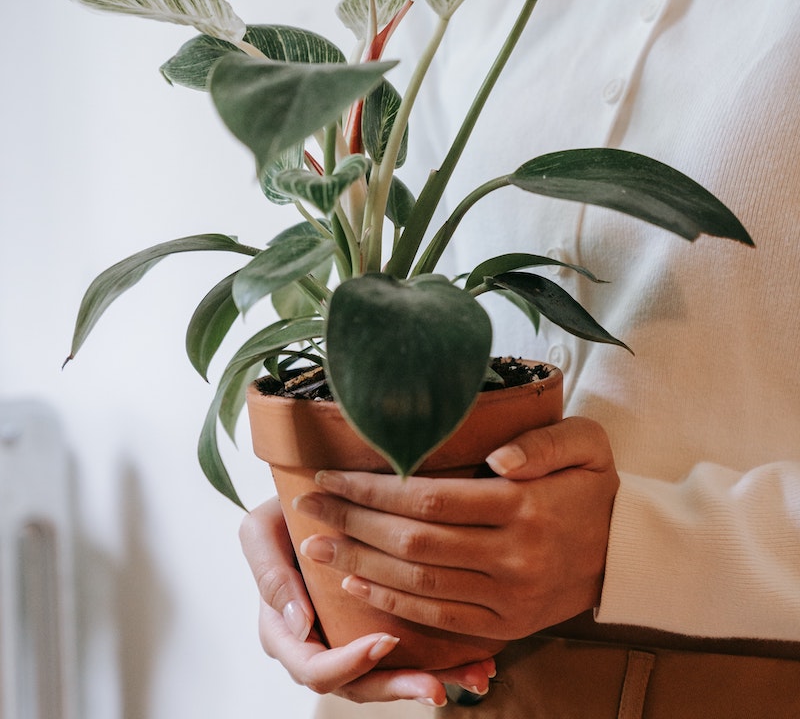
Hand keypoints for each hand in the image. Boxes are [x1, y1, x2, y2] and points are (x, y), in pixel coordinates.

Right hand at [239, 498, 495, 705]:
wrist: (310, 499)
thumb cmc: (282, 513)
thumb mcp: (261, 531)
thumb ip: (270, 574)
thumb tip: (302, 627)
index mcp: (285, 631)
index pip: (313, 668)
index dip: (348, 664)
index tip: (385, 642)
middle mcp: (319, 644)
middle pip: (358, 684)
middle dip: (399, 687)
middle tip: (436, 687)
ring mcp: (349, 639)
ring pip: (387, 676)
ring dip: (430, 680)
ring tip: (473, 679)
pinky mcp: (377, 625)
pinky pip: (407, 654)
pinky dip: (442, 662)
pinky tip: (479, 662)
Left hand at [294, 417, 619, 639]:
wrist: (627, 554)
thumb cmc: (596, 488)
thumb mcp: (588, 444)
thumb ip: (544, 444)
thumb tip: (497, 458)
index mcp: (524, 507)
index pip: (430, 498)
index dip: (373, 489)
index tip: (330, 474)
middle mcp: (512, 555)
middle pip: (413, 541)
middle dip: (352, 521)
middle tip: (308, 504)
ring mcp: (508, 596)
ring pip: (419, 582)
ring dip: (360, 562)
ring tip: (316, 543)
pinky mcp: (507, 624)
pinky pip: (440, 616)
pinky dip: (392, 601)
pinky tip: (356, 582)